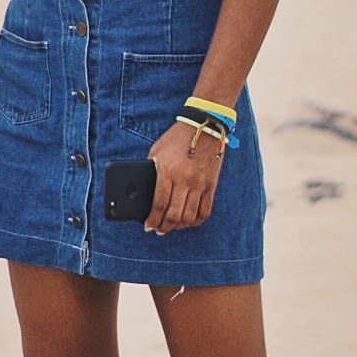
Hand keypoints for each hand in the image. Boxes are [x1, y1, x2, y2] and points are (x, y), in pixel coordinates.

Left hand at [144, 119, 223, 234]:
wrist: (204, 126)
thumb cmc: (176, 138)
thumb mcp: (157, 151)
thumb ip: (152, 171)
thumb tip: (146, 192)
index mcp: (167, 171)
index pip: (158, 204)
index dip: (152, 219)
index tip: (148, 226)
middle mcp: (184, 180)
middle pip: (173, 215)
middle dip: (163, 227)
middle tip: (158, 229)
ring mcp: (199, 184)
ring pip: (189, 217)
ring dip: (179, 226)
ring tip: (172, 226)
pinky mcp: (211, 185)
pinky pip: (205, 211)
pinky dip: (196, 221)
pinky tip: (189, 221)